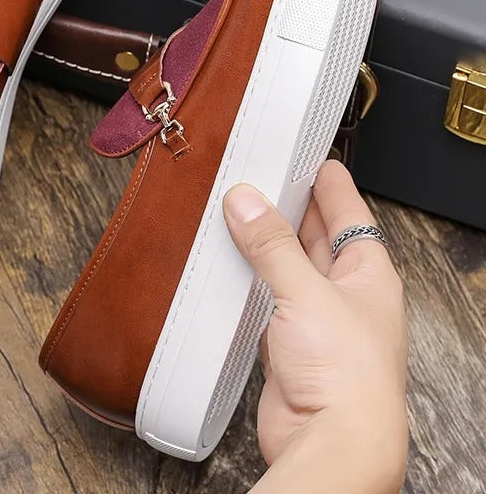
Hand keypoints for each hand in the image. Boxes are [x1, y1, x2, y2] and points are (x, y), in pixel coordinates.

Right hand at [223, 161, 407, 493]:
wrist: (332, 444)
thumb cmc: (348, 376)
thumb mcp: (306, 292)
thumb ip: (271, 245)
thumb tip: (244, 201)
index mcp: (368, 274)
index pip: (348, 211)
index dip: (327, 182)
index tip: (305, 154)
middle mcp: (346, 294)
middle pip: (315, 237)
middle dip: (288, 208)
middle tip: (257, 177)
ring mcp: (317, 319)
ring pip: (287, 267)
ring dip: (263, 245)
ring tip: (235, 213)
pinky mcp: (288, 344)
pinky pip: (266, 298)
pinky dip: (248, 281)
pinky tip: (229, 266)